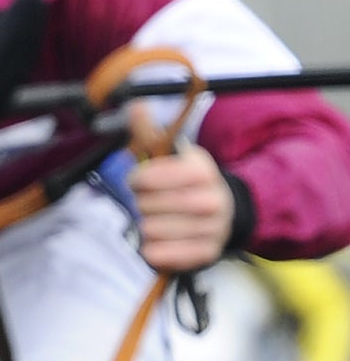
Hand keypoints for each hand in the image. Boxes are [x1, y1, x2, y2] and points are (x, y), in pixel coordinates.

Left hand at [127, 125, 232, 273]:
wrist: (226, 212)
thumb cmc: (187, 182)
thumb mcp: (173, 156)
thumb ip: (150, 134)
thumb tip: (135, 105)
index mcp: (201, 170)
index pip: (146, 178)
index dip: (137, 180)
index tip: (141, 181)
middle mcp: (211, 199)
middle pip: (145, 206)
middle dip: (142, 204)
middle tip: (153, 203)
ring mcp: (211, 228)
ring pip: (149, 231)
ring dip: (146, 227)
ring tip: (160, 220)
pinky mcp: (206, 253)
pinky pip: (160, 255)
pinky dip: (153, 250)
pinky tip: (160, 240)